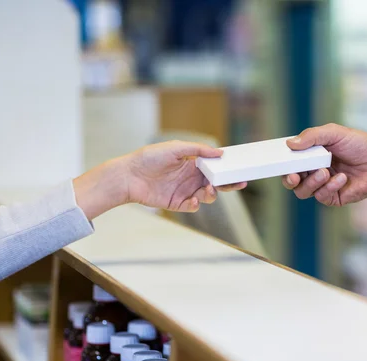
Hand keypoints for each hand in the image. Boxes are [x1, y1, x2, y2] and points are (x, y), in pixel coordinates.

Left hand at [74, 141, 246, 218]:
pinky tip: (194, 201)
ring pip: (207, 196)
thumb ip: (198, 149)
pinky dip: (196, 204)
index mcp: (193, 164)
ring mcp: (184, 192)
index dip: (227, 170)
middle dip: (228, 185)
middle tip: (238, 184)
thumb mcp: (176, 148)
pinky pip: (192, 206)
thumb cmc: (149, 157)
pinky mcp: (176, 204)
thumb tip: (219, 152)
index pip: (215, 168)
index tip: (239, 170)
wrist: (128, 175)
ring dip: (211, 194)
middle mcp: (191, 178)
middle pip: (215, 184)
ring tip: (209, 190)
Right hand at [282, 124, 366, 205]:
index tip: (280, 163)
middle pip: (291, 180)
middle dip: (289, 179)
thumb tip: (290, 144)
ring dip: (311, 182)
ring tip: (325, 172)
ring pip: (303, 191)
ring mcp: (322, 186)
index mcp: (310, 156)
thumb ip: (312, 136)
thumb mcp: (334, 133)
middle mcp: (313, 171)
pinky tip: (342, 178)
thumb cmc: (360, 144)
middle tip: (294, 176)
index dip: (282, 164)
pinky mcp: (333, 197)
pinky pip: (321, 196)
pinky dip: (329, 187)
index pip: (289, 162)